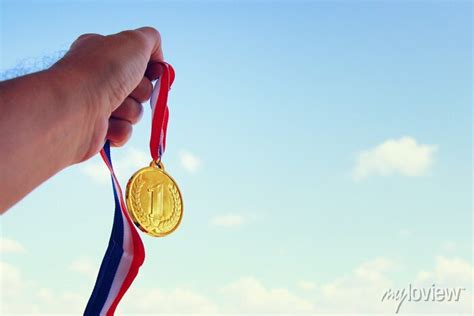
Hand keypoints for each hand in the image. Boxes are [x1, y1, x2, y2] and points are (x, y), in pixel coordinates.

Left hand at [52, 27, 163, 162]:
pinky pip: (123, 132)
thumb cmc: (102, 70)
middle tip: (127, 88)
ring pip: (134, 112)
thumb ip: (151, 39)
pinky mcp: (96, 130)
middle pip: (140, 88)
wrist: (75, 108)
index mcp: (102, 52)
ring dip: (130, 111)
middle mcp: (97, 77)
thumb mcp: (134, 41)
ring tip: (112, 108)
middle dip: (140, 92)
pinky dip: (120, 130)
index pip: (138, 61)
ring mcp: (95, 104)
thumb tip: (157, 60)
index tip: (154, 73)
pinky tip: (106, 125)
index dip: (150, 69)